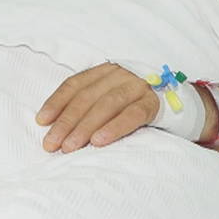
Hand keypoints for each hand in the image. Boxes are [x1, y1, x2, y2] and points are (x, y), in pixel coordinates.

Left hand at [35, 62, 159, 152]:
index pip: (74, 84)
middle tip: (51, 144)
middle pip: (86, 97)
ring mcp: (137, 87)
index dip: (56, 102)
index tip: (41, 122)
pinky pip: (132, 115)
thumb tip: (51, 126)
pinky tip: (99, 141)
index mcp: (103, 71)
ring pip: (106, 105)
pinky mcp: (153, 103)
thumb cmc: (130, 105)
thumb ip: (85, 106)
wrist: (176, 103)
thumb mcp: (106, 99)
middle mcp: (119, 74)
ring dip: (85, 127)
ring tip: (70, 146)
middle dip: (66, 122)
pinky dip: (114, 128)